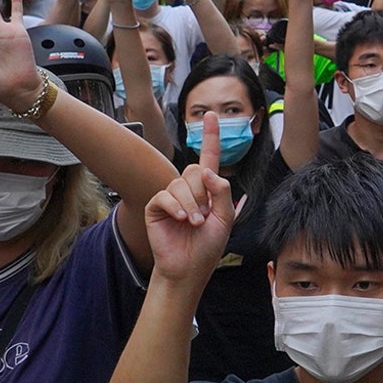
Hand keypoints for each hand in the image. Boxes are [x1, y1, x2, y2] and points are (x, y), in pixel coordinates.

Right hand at [144, 114, 234, 284]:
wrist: (189, 268)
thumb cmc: (208, 245)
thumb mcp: (226, 218)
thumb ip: (222, 191)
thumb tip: (208, 171)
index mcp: (208, 190)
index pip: (209, 158)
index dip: (211, 136)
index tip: (211, 115)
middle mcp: (188, 189)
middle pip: (196, 170)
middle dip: (203, 193)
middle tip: (204, 217)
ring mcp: (171, 197)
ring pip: (182, 183)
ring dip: (193, 204)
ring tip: (194, 223)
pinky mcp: (156, 207)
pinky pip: (165, 195)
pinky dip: (177, 207)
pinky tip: (182, 220)